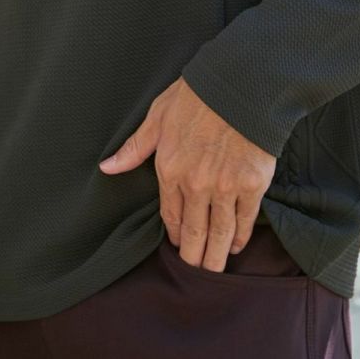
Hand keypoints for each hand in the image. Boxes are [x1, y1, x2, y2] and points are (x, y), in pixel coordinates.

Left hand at [98, 76, 275, 272]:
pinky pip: (244, 220)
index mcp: (170, 169)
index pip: (170, 215)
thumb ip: (135, 147)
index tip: (177, 246)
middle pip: (194, 232)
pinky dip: (240, 236)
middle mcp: (196, 184)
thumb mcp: (158, 116)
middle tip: (195, 274)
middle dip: (194, 258)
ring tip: (214, 271)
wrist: (240, 84)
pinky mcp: (252, 185)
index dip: (174, 235)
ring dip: (216, 256)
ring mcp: (225, 187)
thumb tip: (107, 167)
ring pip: (219, 233)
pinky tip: (236, 245)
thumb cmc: (197, 95)